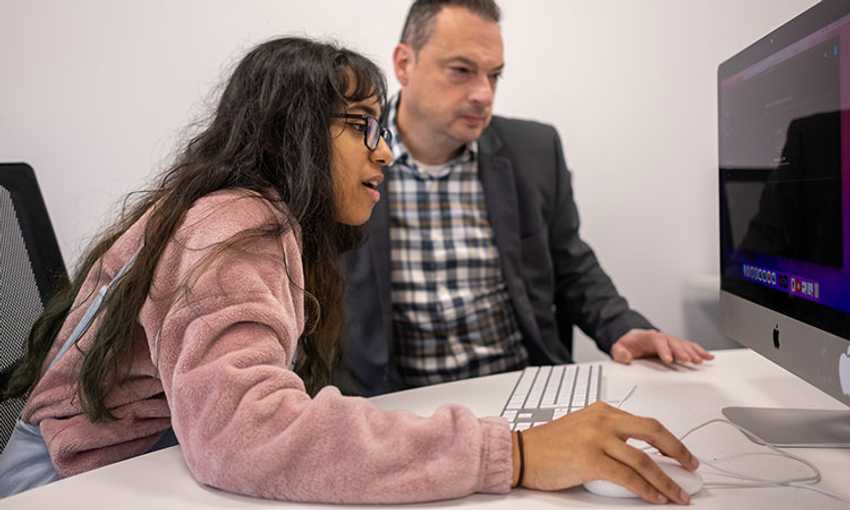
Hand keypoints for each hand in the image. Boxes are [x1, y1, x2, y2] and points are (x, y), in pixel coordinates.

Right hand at [512, 402, 697, 504]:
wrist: (520, 452)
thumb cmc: (547, 446)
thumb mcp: (582, 430)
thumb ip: (608, 437)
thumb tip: (638, 458)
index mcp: (602, 411)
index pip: (645, 423)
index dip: (668, 440)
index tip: (680, 453)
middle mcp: (602, 420)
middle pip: (652, 432)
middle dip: (677, 451)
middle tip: (691, 466)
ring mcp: (596, 439)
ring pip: (643, 459)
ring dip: (666, 480)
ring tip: (678, 494)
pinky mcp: (590, 460)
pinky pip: (628, 477)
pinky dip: (646, 489)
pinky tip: (655, 496)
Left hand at [611, 329, 713, 365]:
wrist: (631, 339)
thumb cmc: (626, 344)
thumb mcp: (618, 348)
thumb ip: (620, 353)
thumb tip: (626, 357)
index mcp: (647, 337)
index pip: (657, 341)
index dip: (664, 350)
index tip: (669, 359)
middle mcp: (661, 337)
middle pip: (673, 342)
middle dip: (681, 351)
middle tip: (689, 361)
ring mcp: (669, 341)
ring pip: (683, 344)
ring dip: (693, 352)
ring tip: (700, 360)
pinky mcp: (675, 347)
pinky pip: (689, 347)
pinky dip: (699, 351)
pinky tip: (708, 357)